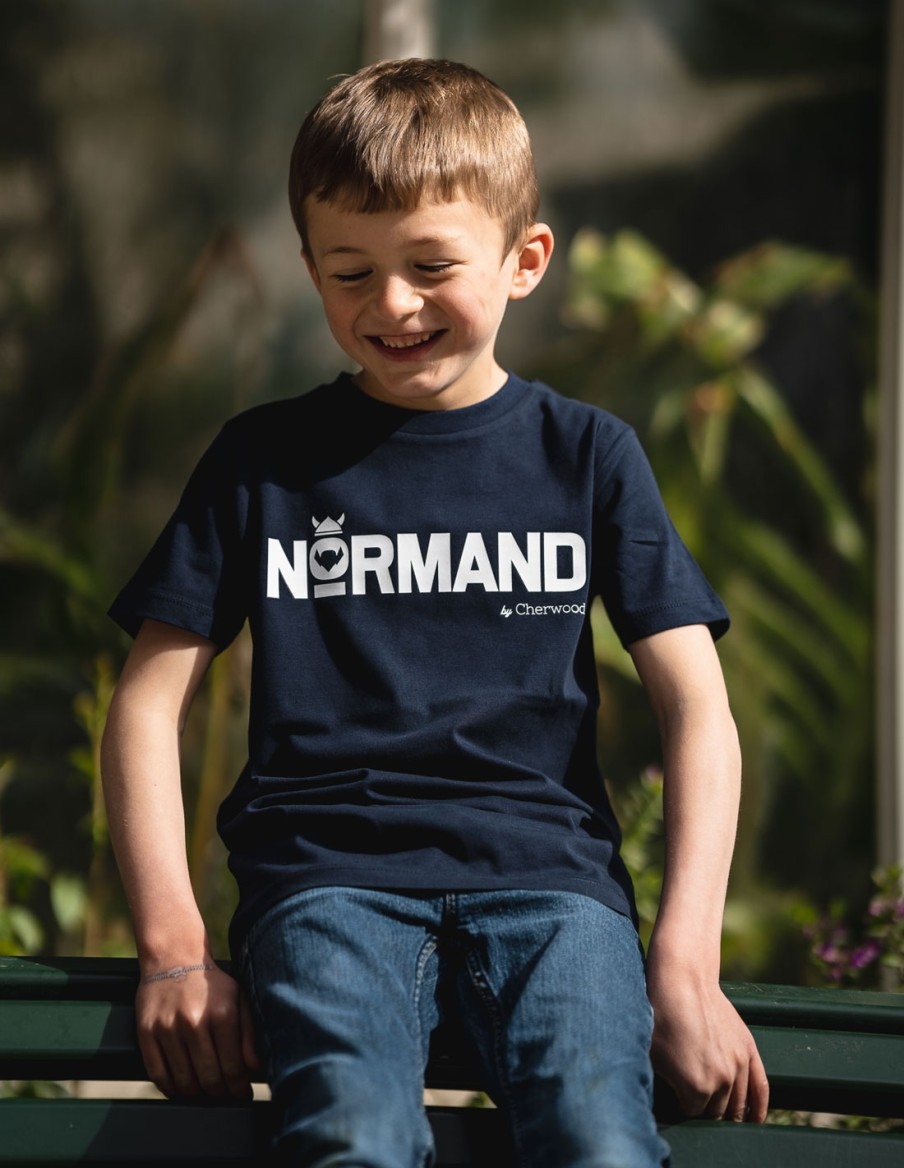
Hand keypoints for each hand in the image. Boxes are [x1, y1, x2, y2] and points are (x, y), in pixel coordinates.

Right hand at [136, 963, 260, 1098]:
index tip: (241, 1094)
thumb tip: (255, 1070)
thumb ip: (249, 1034)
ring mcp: (168, 1029)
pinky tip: (181, 1089)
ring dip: (196, 1094)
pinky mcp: (146, 1033)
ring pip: (184, 1082)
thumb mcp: (238, 999)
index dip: (239, 1088)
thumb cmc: (211, 983)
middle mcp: (194, 1022)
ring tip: (204, 1091)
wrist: (173, 958)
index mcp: (222, 1014)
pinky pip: (158, 1075)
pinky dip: (171, 1090)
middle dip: (220, 1094)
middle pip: (209, 1079)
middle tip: (224, 1094)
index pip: (233, 1068)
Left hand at [646, 964, 768, 1122]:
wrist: (683, 981)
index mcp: (695, 1088)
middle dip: (704, 1112)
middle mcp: (722, 1081)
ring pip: (738, 1104)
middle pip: (716, 1113)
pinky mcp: (748, 1049)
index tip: (675, 1101)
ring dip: (729, 1113)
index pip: (691, 1115)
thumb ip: (663, 1087)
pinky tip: (755, 1120)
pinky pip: (761, 1087)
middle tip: (693, 1102)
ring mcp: (739, 1065)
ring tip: (718, 1115)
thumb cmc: (660, 1016)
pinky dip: (759, 1107)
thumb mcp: (652, 1056)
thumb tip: (661, 1104)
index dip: (682, 1109)